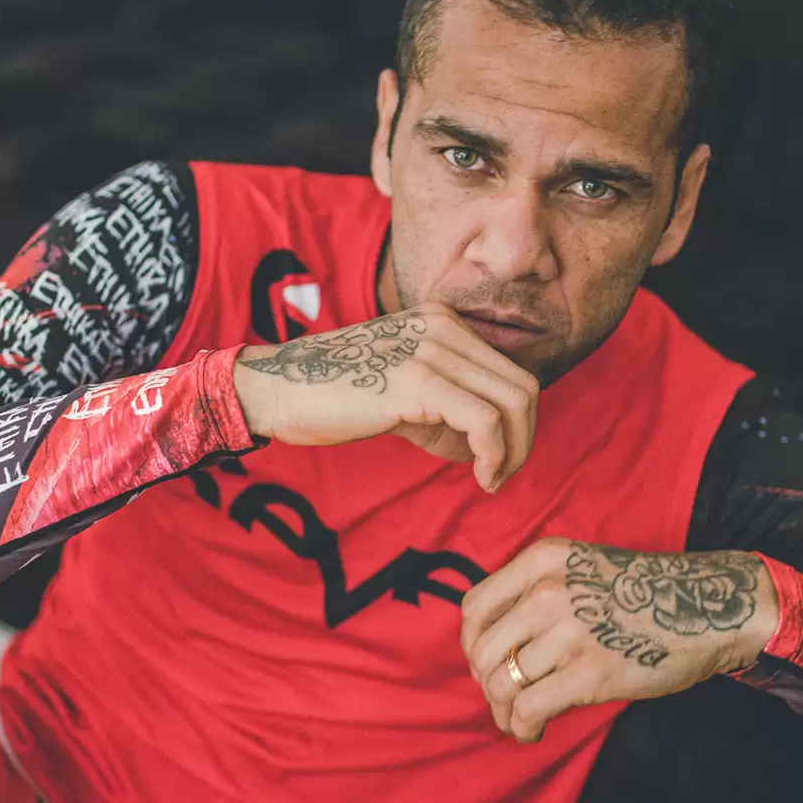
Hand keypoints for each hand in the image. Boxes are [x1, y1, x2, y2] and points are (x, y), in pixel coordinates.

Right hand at [232, 303, 539, 491]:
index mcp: (443, 323)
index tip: (499, 460)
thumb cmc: (335, 398)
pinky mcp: (418, 380)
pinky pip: (484, 421)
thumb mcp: (404, 396)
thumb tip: (487, 449)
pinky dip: (494, 455)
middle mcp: (444, 327)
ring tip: (490, 479)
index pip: (509, 372)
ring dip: (514, 451)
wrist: (279, 390)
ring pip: (513, 402)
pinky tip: (479, 476)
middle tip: (501, 475)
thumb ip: (447, 411)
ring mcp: (432, 349)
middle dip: (524, 438)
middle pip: (522, 385)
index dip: (518, 423)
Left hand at [459, 538, 778, 741]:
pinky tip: (534, 732)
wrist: (706, 607)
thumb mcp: (581, 569)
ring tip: (521, 719)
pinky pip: (528, 709)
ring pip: (501, 683)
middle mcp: (548, 592)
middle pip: (483, 650)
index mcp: (543, 561)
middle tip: (506, 697)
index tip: (488, 662)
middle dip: (487, 683)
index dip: (472, 643)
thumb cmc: (642, 594)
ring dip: (504, 711)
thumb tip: (490, 646)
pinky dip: (522, 728)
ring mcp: (569, 632)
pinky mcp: (590, 673)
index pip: (475, 607)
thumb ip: (535, 594)